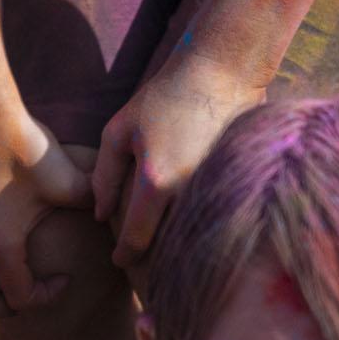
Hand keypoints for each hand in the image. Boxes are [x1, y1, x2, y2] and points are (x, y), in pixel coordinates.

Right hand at [0, 104, 92, 312]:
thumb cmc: (28, 148)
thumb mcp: (71, 182)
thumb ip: (98, 205)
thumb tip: (122, 220)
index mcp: (0, 244)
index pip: (19, 298)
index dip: (48, 297)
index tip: (65, 279)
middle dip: (5, 305)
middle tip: (30, 289)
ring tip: (6, 275)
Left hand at [94, 58, 261, 264]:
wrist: (222, 73)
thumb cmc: (164, 97)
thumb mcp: (119, 130)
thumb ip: (104, 175)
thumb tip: (99, 214)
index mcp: (156, 182)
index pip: (137, 238)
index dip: (125, 256)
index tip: (119, 263)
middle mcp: (189, 193)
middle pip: (169, 245)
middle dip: (154, 258)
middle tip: (142, 266)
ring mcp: (219, 191)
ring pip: (195, 235)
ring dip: (180, 245)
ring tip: (166, 251)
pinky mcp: (240, 187)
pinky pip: (217, 219)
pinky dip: (203, 227)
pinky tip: (192, 226)